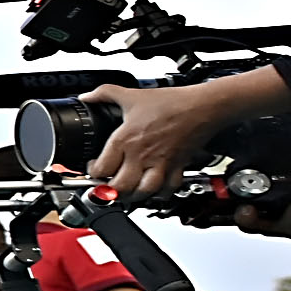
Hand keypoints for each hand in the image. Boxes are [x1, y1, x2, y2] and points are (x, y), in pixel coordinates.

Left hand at [81, 72, 285, 197]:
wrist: (203, 106)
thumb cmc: (171, 102)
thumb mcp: (131, 95)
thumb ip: (105, 94)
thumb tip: (87, 96)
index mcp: (126, 140)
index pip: (101, 169)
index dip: (93, 173)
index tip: (94, 168)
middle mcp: (142, 156)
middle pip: (120, 187)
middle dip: (110, 192)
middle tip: (107, 188)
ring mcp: (161, 164)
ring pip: (143, 193)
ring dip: (133, 197)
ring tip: (127, 193)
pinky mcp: (178, 167)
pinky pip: (168, 189)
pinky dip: (160, 194)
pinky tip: (154, 190)